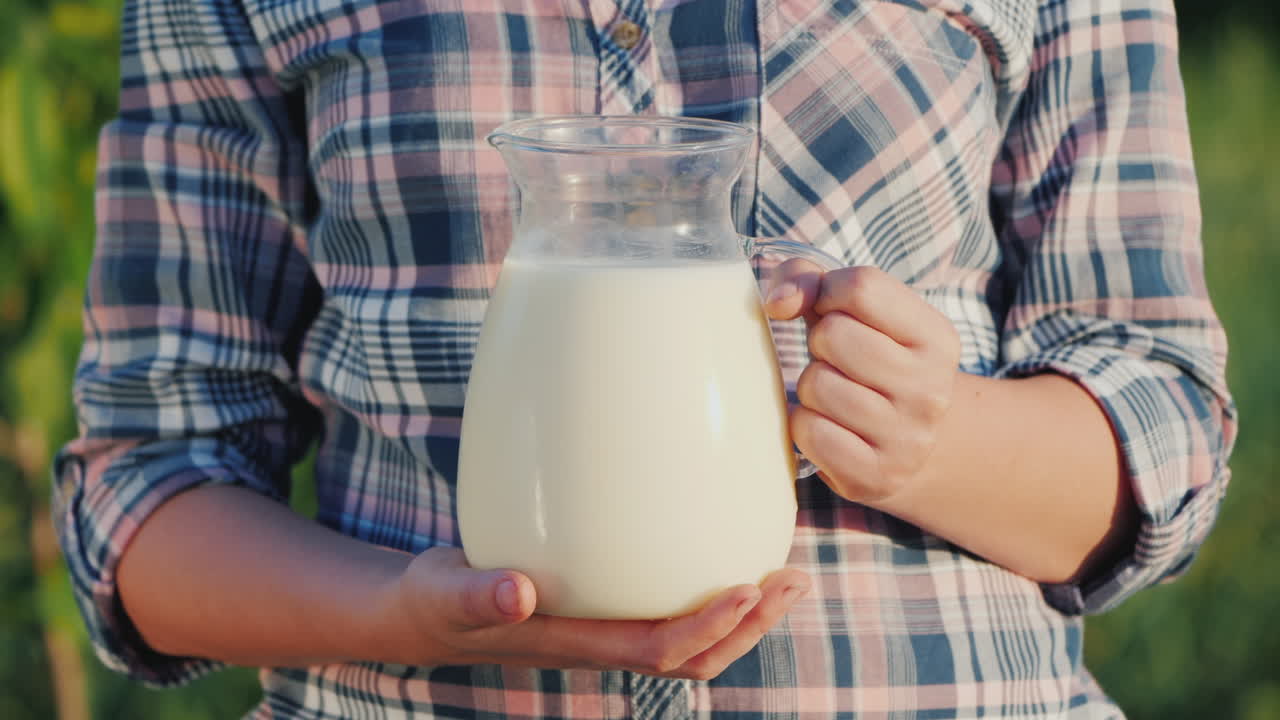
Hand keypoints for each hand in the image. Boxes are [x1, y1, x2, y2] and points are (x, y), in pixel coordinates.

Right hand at [388, 548, 810, 679]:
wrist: (425, 614)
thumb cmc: (436, 603)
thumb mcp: (447, 595)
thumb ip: (478, 594)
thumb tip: (515, 592)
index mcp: (576, 647)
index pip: (659, 649)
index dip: (709, 627)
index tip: (749, 588)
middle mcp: (603, 644)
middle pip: (696, 654)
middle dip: (750, 624)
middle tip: (794, 578)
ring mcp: (607, 628)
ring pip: (692, 637)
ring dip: (743, 612)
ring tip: (782, 570)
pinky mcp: (606, 606)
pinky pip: (669, 606)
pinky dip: (707, 589)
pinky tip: (720, 547)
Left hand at [763, 261, 960, 504]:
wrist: (916, 448)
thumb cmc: (871, 363)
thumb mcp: (859, 313)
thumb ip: (810, 279)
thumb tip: (778, 302)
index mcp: (937, 338)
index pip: (861, 286)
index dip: (829, 293)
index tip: (833, 313)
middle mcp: (930, 389)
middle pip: (834, 335)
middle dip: (820, 343)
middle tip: (837, 362)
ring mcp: (906, 438)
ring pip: (817, 384)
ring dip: (811, 386)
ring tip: (835, 396)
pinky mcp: (875, 477)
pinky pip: (809, 431)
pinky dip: (804, 424)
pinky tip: (828, 426)